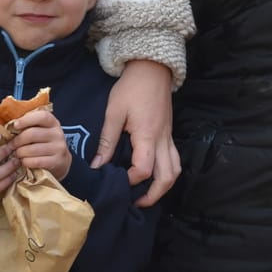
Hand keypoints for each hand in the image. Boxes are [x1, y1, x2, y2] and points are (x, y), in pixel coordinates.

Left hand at [8, 108, 71, 179]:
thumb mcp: (40, 130)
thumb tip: (8, 126)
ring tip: (17, 154)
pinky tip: (24, 161)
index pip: (41, 116)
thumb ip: (28, 126)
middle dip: (17, 140)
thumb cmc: (43, 143)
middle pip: (32, 134)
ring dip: (20, 153)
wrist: (60, 160)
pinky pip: (35, 161)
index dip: (26, 120)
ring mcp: (59, 148)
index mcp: (52, 122)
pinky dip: (26, 162)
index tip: (15, 125)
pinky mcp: (57, 161)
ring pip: (31, 149)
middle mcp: (58, 133)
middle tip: (11, 145)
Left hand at [96, 59, 178, 206]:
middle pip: (167, 177)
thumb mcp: (114, 112)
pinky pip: (174, 160)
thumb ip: (107, 141)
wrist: (152, 70)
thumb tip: (97, 166)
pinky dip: (166, 173)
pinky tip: (152, 175)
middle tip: (136, 202)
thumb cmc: (131, 89)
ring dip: (163, 186)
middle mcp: (163, 140)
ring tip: (146, 193)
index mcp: (147, 135)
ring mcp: (169, 138)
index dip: (130, 180)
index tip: (116, 180)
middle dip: (154, 194)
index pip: (143, 169)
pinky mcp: (170, 134)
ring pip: (175, 170)